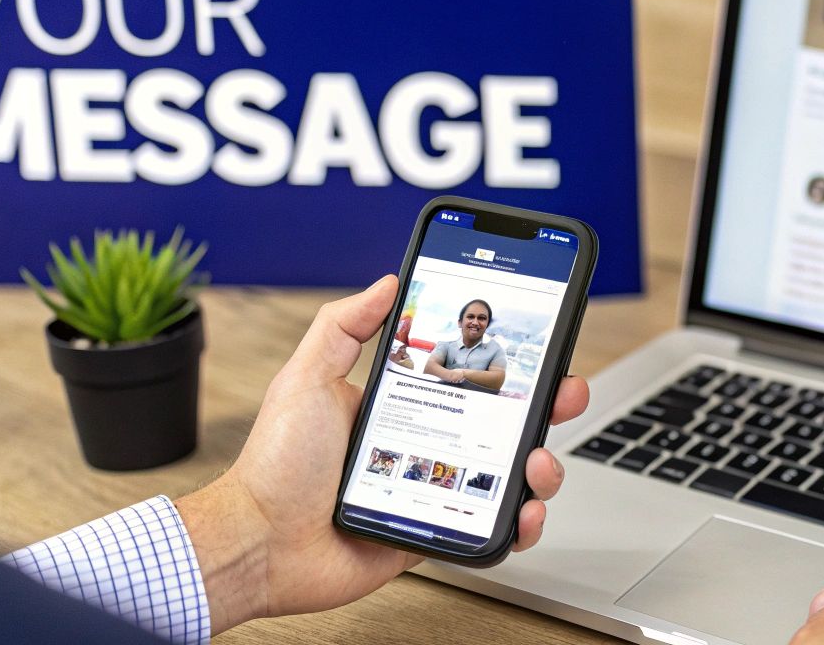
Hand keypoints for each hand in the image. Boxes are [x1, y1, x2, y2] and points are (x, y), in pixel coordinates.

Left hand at [174, 276, 590, 633]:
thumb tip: (387, 280)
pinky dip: (521, 521)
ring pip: (510, 474)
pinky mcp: (436, 533)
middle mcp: (425, 443)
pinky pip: (492, 527)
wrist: (260, 542)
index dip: (508, 362)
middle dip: (547, 404)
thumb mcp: (306, 377)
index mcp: (401, 404)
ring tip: (538, 460)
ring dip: (542, 464)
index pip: (468, 375)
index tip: (536, 345)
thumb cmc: (276, 465)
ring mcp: (434, 489)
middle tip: (563, 394)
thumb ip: (344, 326)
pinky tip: (524, 510)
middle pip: (505, 421)